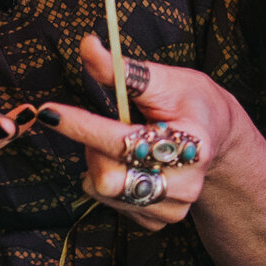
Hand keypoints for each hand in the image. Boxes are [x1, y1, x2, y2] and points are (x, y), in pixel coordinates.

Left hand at [36, 34, 245, 230]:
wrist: (216, 138)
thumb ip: (123, 69)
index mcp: (193, 144)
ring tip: (119, 144)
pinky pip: (112, 205)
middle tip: (100, 127)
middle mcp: (187, 183)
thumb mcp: (164, 79)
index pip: (124, 141)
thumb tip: (87, 45)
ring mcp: (174, 206)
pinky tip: (127, 165)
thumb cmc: (189, 103)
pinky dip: (108, 182)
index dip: (82, 125)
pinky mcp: (159, 220)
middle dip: (92, 149)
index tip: (49, 111)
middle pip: (109, 179)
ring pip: (106, 193)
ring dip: (99, 164)